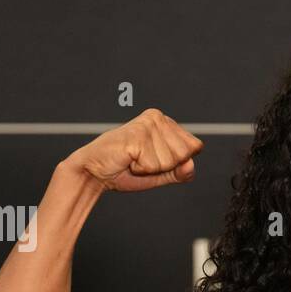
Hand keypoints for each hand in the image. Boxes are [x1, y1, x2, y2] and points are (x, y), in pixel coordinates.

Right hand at [66, 108, 203, 192]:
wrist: (95, 172)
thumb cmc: (127, 170)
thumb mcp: (161, 174)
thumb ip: (181, 172)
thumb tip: (190, 165)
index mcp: (166, 122)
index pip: (195, 147)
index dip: (177, 163)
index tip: (155, 160)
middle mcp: (158, 118)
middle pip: (185, 155)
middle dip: (165, 167)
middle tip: (143, 161)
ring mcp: (147, 125)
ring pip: (170, 162)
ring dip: (151, 169)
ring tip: (134, 159)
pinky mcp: (137, 136)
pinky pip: (154, 166)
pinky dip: (141, 170)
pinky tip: (128, 159)